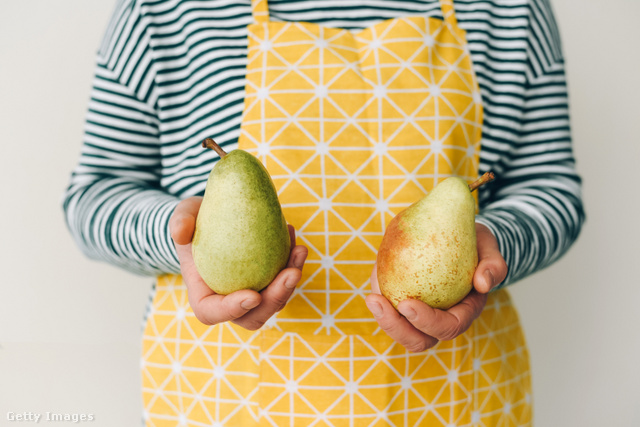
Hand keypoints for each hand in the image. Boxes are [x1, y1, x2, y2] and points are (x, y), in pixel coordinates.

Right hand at [169, 197, 307, 329]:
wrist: (213, 218)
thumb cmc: (195, 221)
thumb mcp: (181, 215)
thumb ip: (179, 222)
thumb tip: (181, 233)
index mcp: (202, 294)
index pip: (212, 312)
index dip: (233, 309)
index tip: (252, 295)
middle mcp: (228, 301)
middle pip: (253, 316)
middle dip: (276, 299)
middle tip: (291, 273)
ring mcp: (251, 294)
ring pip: (275, 301)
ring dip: (291, 282)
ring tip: (299, 251)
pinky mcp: (267, 282)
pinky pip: (283, 281)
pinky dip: (292, 263)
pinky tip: (295, 240)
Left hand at [365, 223, 506, 352]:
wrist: (460, 237)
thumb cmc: (477, 245)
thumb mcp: (490, 248)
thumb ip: (494, 265)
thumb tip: (483, 284)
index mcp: (464, 313)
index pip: (448, 327)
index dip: (427, 322)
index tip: (407, 304)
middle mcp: (442, 320)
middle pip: (419, 340)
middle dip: (397, 328)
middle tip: (379, 303)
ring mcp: (422, 314)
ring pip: (401, 330)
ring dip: (384, 320)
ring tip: (372, 298)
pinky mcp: (405, 302)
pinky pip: (390, 308)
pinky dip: (380, 299)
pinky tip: (372, 286)